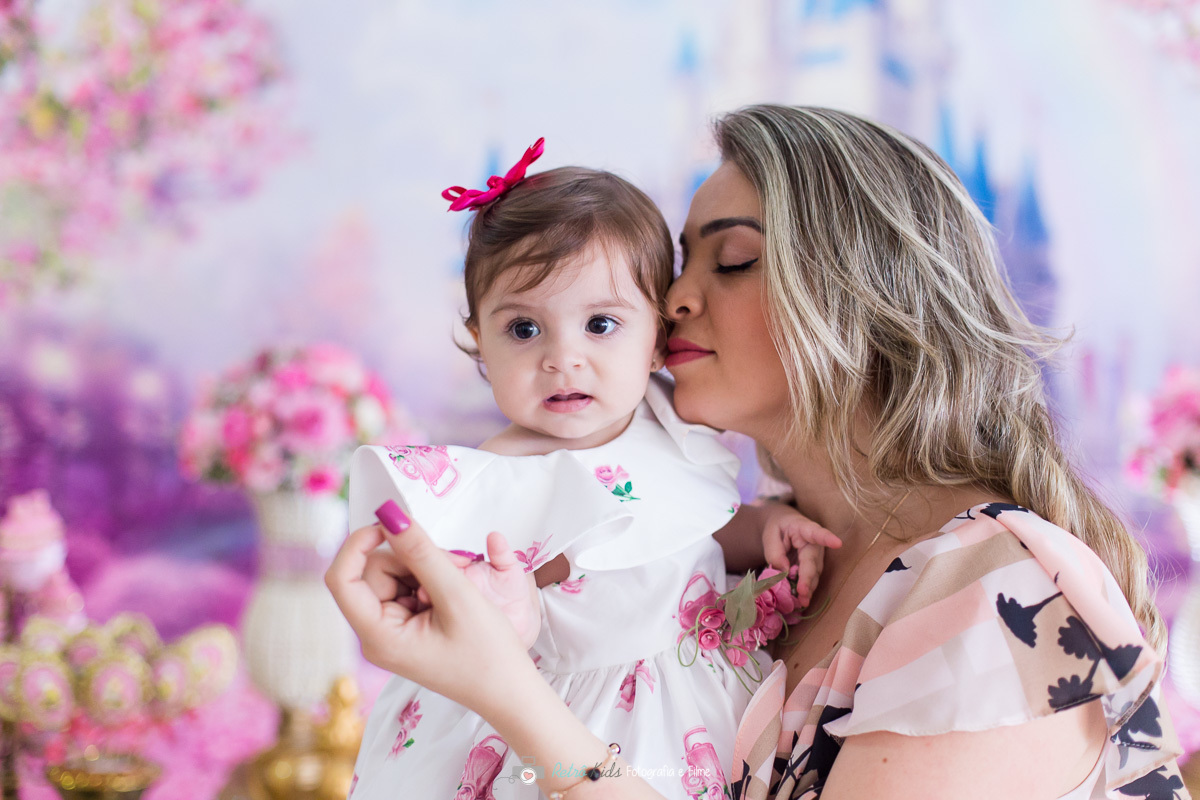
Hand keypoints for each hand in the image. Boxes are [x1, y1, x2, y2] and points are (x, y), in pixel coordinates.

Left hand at [326, 515, 537, 715]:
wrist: (511, 692)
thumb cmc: (488, 654)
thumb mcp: (457, 595)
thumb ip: (422, 552)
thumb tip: (390, 515)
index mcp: (378, 636)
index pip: (342, 578)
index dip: (359, 543)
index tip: (392, 523)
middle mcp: (377, 635)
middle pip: (372, 572)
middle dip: (411, 557)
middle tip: (454, 564)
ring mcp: (392, 632)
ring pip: (393, 575)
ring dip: (425, 566)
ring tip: (460, 582)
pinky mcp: (408, 627)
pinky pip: (408, 586)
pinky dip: (431, 579)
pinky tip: (456, 592)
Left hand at [761, 503, 840, 605]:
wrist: (784, 528)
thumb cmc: (778, 529)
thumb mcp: (770, 535)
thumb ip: (775, 551)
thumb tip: (785, 571)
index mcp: (804, 529)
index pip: (816, 533)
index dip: (827, 539)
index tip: (837, 543)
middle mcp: (815, 544)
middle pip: (813, 562)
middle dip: (808, 578)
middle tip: (802, 592)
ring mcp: (817, 557)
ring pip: (815, 574)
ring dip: (809, 588)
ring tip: (802, 601)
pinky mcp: (814, 568)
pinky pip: (811, 580)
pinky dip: (806, 590)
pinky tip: (801, 601)